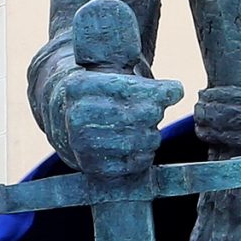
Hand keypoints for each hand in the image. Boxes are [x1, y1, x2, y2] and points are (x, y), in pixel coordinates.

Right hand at [55, 67, 179, 177]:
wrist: (63, 122)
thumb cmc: (97, 93)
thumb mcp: (110, 72)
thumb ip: (144, 79)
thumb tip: (177, 90)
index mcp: (79, 86)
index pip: (130, 88)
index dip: (159, 90)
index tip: (176, 90)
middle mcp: (76, 116)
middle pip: (141, 114)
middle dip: (155, 111)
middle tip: (153, 110)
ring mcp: (82, 144)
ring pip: (143, 139)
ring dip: (151, 133)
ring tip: (141, 127)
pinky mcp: (94, 167)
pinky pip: (137, 162)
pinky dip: (145, 153)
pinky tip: (137, 144)